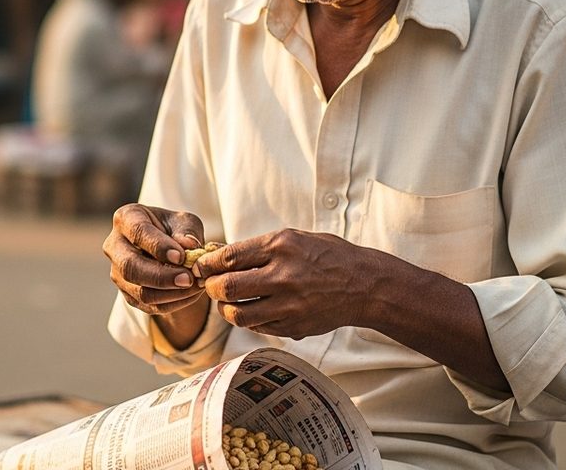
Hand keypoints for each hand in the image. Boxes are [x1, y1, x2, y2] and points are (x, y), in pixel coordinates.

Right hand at [104, 203, 205, 315]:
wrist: (167, 248)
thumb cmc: (174, 228)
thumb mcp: (185, 222)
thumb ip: (187, 231)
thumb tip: (190, 246)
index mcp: (126, 219)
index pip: (138, 232)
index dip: (159, 246)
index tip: (181, 257)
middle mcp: (115, 246)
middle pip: (131, 267)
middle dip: (162, 277)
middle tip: (189, 279)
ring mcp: (117, 272)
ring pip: (140, 291)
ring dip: (171, 293)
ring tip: (196, 286)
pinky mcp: (127, 294)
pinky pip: (149, 305)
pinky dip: (173, 303)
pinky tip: (191, 294)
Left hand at [195, 229, 376, 339]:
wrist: (364, 285)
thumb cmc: (327, 255)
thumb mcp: (294, 238)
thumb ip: (259, 248)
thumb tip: (220, 256)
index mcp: (281, 246)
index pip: (229, 257)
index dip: (208, 263)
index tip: (201, 266)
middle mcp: (283, 276)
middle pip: (227, 287)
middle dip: (211, 287)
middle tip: (210, 286)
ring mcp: (289, 305)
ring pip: (238, 314)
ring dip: (225, 309)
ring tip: (227, 302)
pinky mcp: (293, 327)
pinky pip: (257, 327)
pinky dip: (248, 319)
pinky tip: (251, 310)